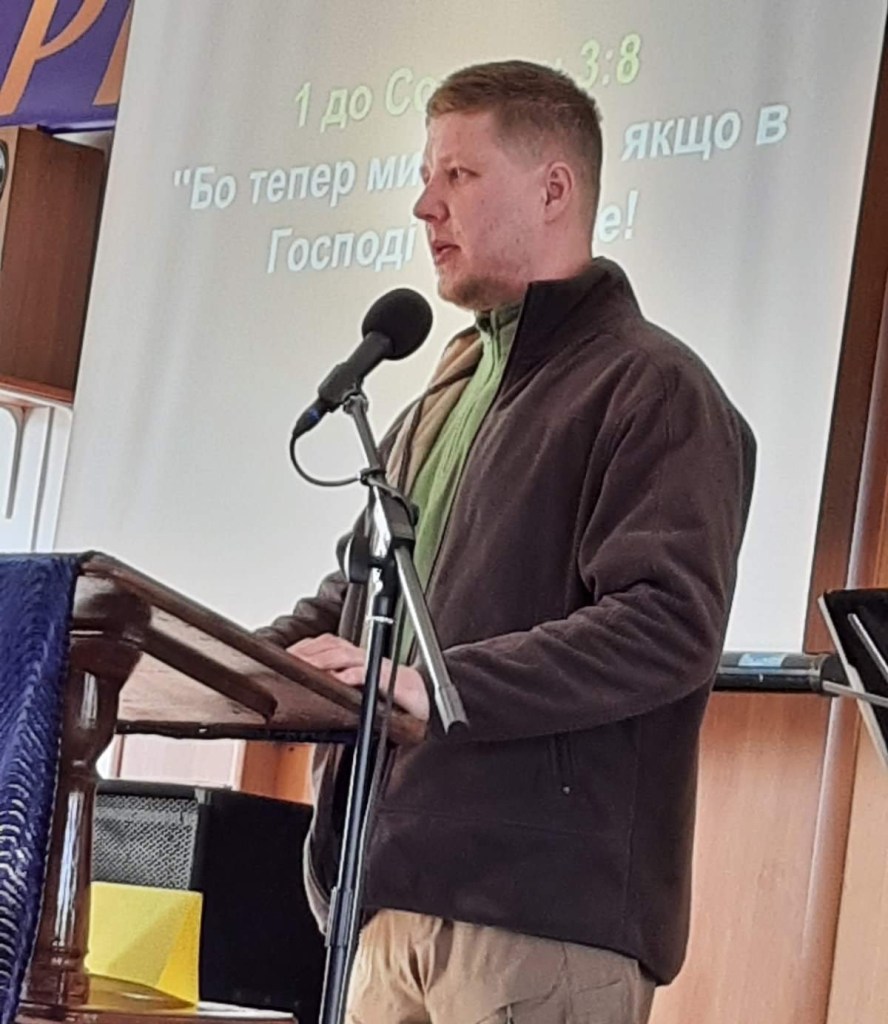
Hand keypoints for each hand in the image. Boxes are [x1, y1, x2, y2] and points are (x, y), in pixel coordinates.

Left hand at [288, 634, 429, 722]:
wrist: (425, 699)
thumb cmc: (392, 696)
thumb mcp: (360, 688)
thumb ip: (340, 684)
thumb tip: (314, 688)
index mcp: (355, 657)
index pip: (324, 644)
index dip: (304, 647)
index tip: (284, 655)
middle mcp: (364, 657)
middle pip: (330, 646)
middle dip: (307, 653)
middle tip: (288, 662)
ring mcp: (375, 666)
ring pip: (343, 655)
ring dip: (322, 660)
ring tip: (305, 668)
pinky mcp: (387, 678)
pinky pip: (366, 673)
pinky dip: (349, 675)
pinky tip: (337, 679)